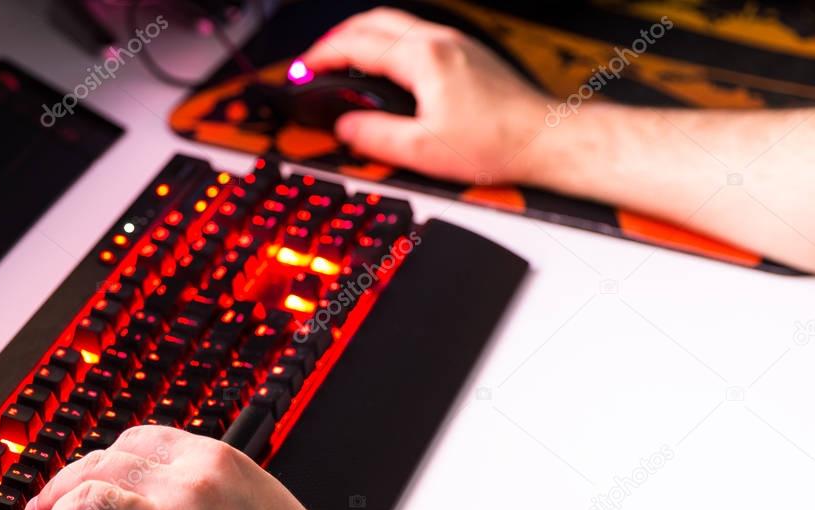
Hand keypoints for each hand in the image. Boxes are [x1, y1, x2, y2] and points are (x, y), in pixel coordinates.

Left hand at [23, 426, 362, 509]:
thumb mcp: (260, 502)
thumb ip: (212, 488)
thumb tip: (167, 495)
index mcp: (218, 461)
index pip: (138, 439)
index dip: (101, 459)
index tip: (86, 478)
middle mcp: (192, 482)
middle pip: (103, 462)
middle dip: (64, 485)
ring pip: (89, 496)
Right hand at [298, 7, 547, 184]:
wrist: (544, 139)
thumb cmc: (497, 143)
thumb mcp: (422, 150)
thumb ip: (375, 136)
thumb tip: (345, 127)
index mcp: (425, 58)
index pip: (357, 45)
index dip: (323, 57)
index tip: (304, 71)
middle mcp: (441, 41)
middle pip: (373, 21)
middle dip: (337, 38)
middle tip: (316, 62)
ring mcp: (456, 44)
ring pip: (395, 24)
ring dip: (362, 37)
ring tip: (343, 62)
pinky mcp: (467, 55)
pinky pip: (415, 36)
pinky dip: (387, 45)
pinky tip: (384, 68)